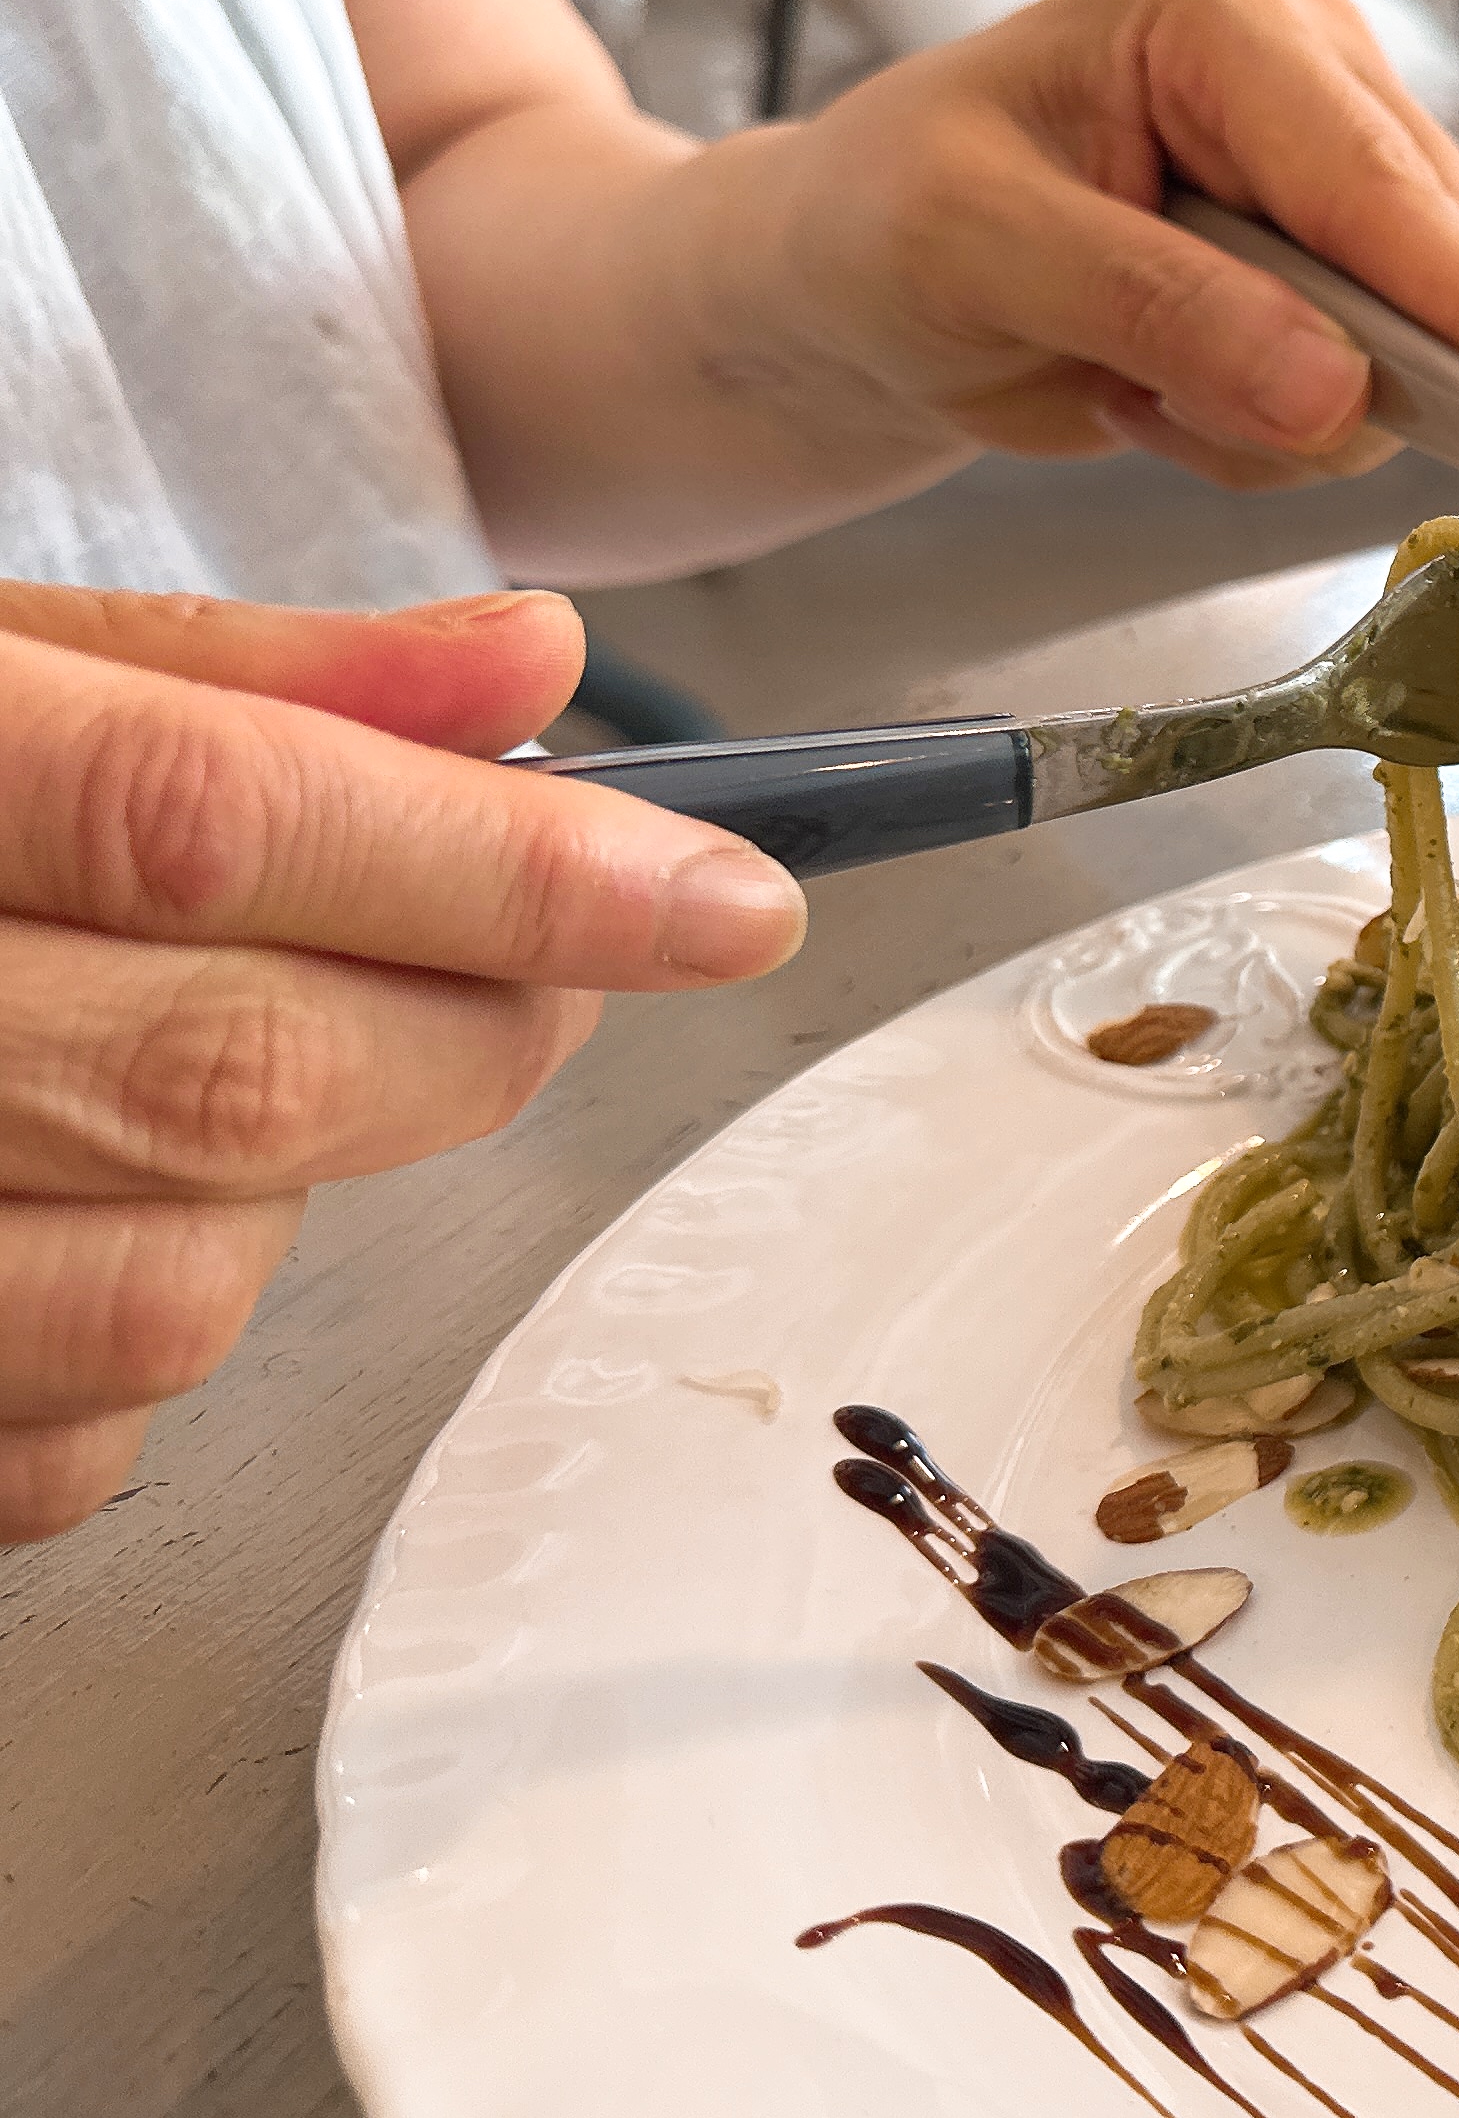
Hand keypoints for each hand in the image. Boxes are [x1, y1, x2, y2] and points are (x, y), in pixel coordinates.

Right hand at [0, 587, 810, 1540]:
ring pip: (181, 1290)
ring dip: (284, 1192)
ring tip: (218, 1061)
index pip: (219, 817)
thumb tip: (525, 675)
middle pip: (242, 1074)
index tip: (734, 897)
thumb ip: (234, 678)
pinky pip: (64, 1442)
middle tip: (540, 957)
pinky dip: (136, 1342)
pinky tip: (76, 1203)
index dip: (512, 866)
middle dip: (472, 1027)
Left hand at [701, 0, 1458, 491]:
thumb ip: (1164, 313)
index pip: (1375, 182)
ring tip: (1135, 383)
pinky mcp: (1342, 238)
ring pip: (1421, 337)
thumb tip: (1340, 393)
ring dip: (1287, 412)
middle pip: (1432, 260)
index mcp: (1214, 6)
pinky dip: (1279, 423)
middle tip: (1155, 407)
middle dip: (1330, 381)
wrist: (847, 276)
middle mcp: (1306, 51)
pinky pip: (1383, 377)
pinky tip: (1165, 385)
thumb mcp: (980, 260)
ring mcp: (1336, 145)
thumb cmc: (880, 229)